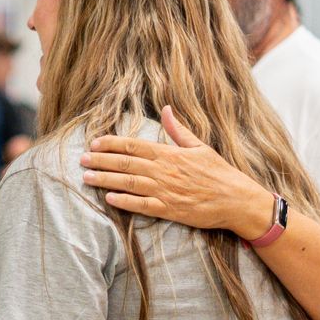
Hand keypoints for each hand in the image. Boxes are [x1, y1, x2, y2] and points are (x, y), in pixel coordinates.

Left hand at [82, 107, 273, 239]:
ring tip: (86, 178)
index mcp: (170, 154)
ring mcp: (166, 191)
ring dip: (105, 180)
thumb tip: (166, 109)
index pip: (134, 146)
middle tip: (82, 160)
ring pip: (129, 184)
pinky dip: (125, 202)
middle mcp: (165, 171)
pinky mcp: (170, 210)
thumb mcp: (200, 146)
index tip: (94, 143)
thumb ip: (178, 130)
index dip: (112, 144)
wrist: (238, 200)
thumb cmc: (219, 173)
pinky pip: (142, 206)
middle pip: (126, 164)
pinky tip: (109, 199)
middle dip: (101, 161)